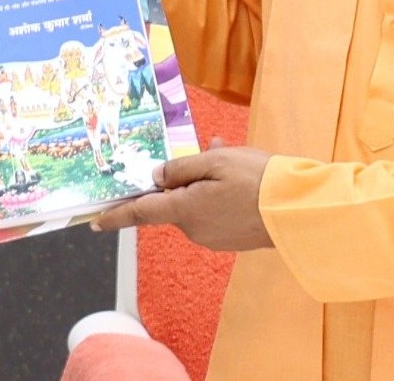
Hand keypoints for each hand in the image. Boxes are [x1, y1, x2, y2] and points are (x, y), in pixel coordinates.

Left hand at [91, 140, 273, 250]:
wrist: (298, 211)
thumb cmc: (256, 180)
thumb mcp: (216, 161)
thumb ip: (181, 168)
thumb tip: (157, 177)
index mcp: (185, 210)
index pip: (141, 212)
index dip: (116, 216)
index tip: (95, 221)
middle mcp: (194, 229)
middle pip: (174, 201)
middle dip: (184, 179)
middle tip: (209, 153)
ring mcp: (213, 237)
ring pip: (196, 204)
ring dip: (205, 183)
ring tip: (233, 160)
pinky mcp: (230, 239)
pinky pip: (214, 212)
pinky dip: (220, 194)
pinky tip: (242, 178)